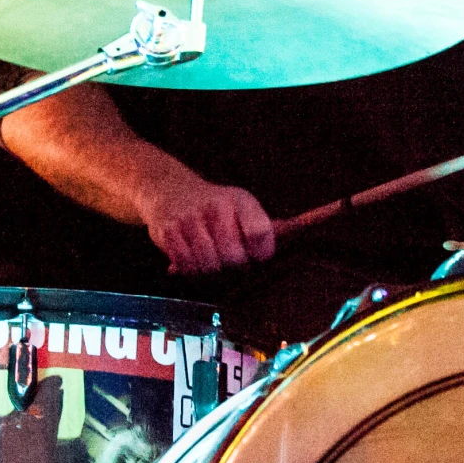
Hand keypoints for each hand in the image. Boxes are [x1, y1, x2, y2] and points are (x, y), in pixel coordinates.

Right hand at [140, 168, 274, 274]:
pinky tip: (195, 260)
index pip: (260, 232)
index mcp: (240, 200)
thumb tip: (296, 237)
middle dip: (236, 268)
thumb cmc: (215, 206)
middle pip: (234, 258)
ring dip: (213, 272)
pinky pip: (186, 267)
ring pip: (209, 267)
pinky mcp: (167, 233)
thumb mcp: (241, 206)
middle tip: (233, 263)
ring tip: (213, 261)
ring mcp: (189, 220)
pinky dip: (192, 271)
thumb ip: (264, 227)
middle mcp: (215, 207)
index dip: (262, 253)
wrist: (170, 190)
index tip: (259, 257)